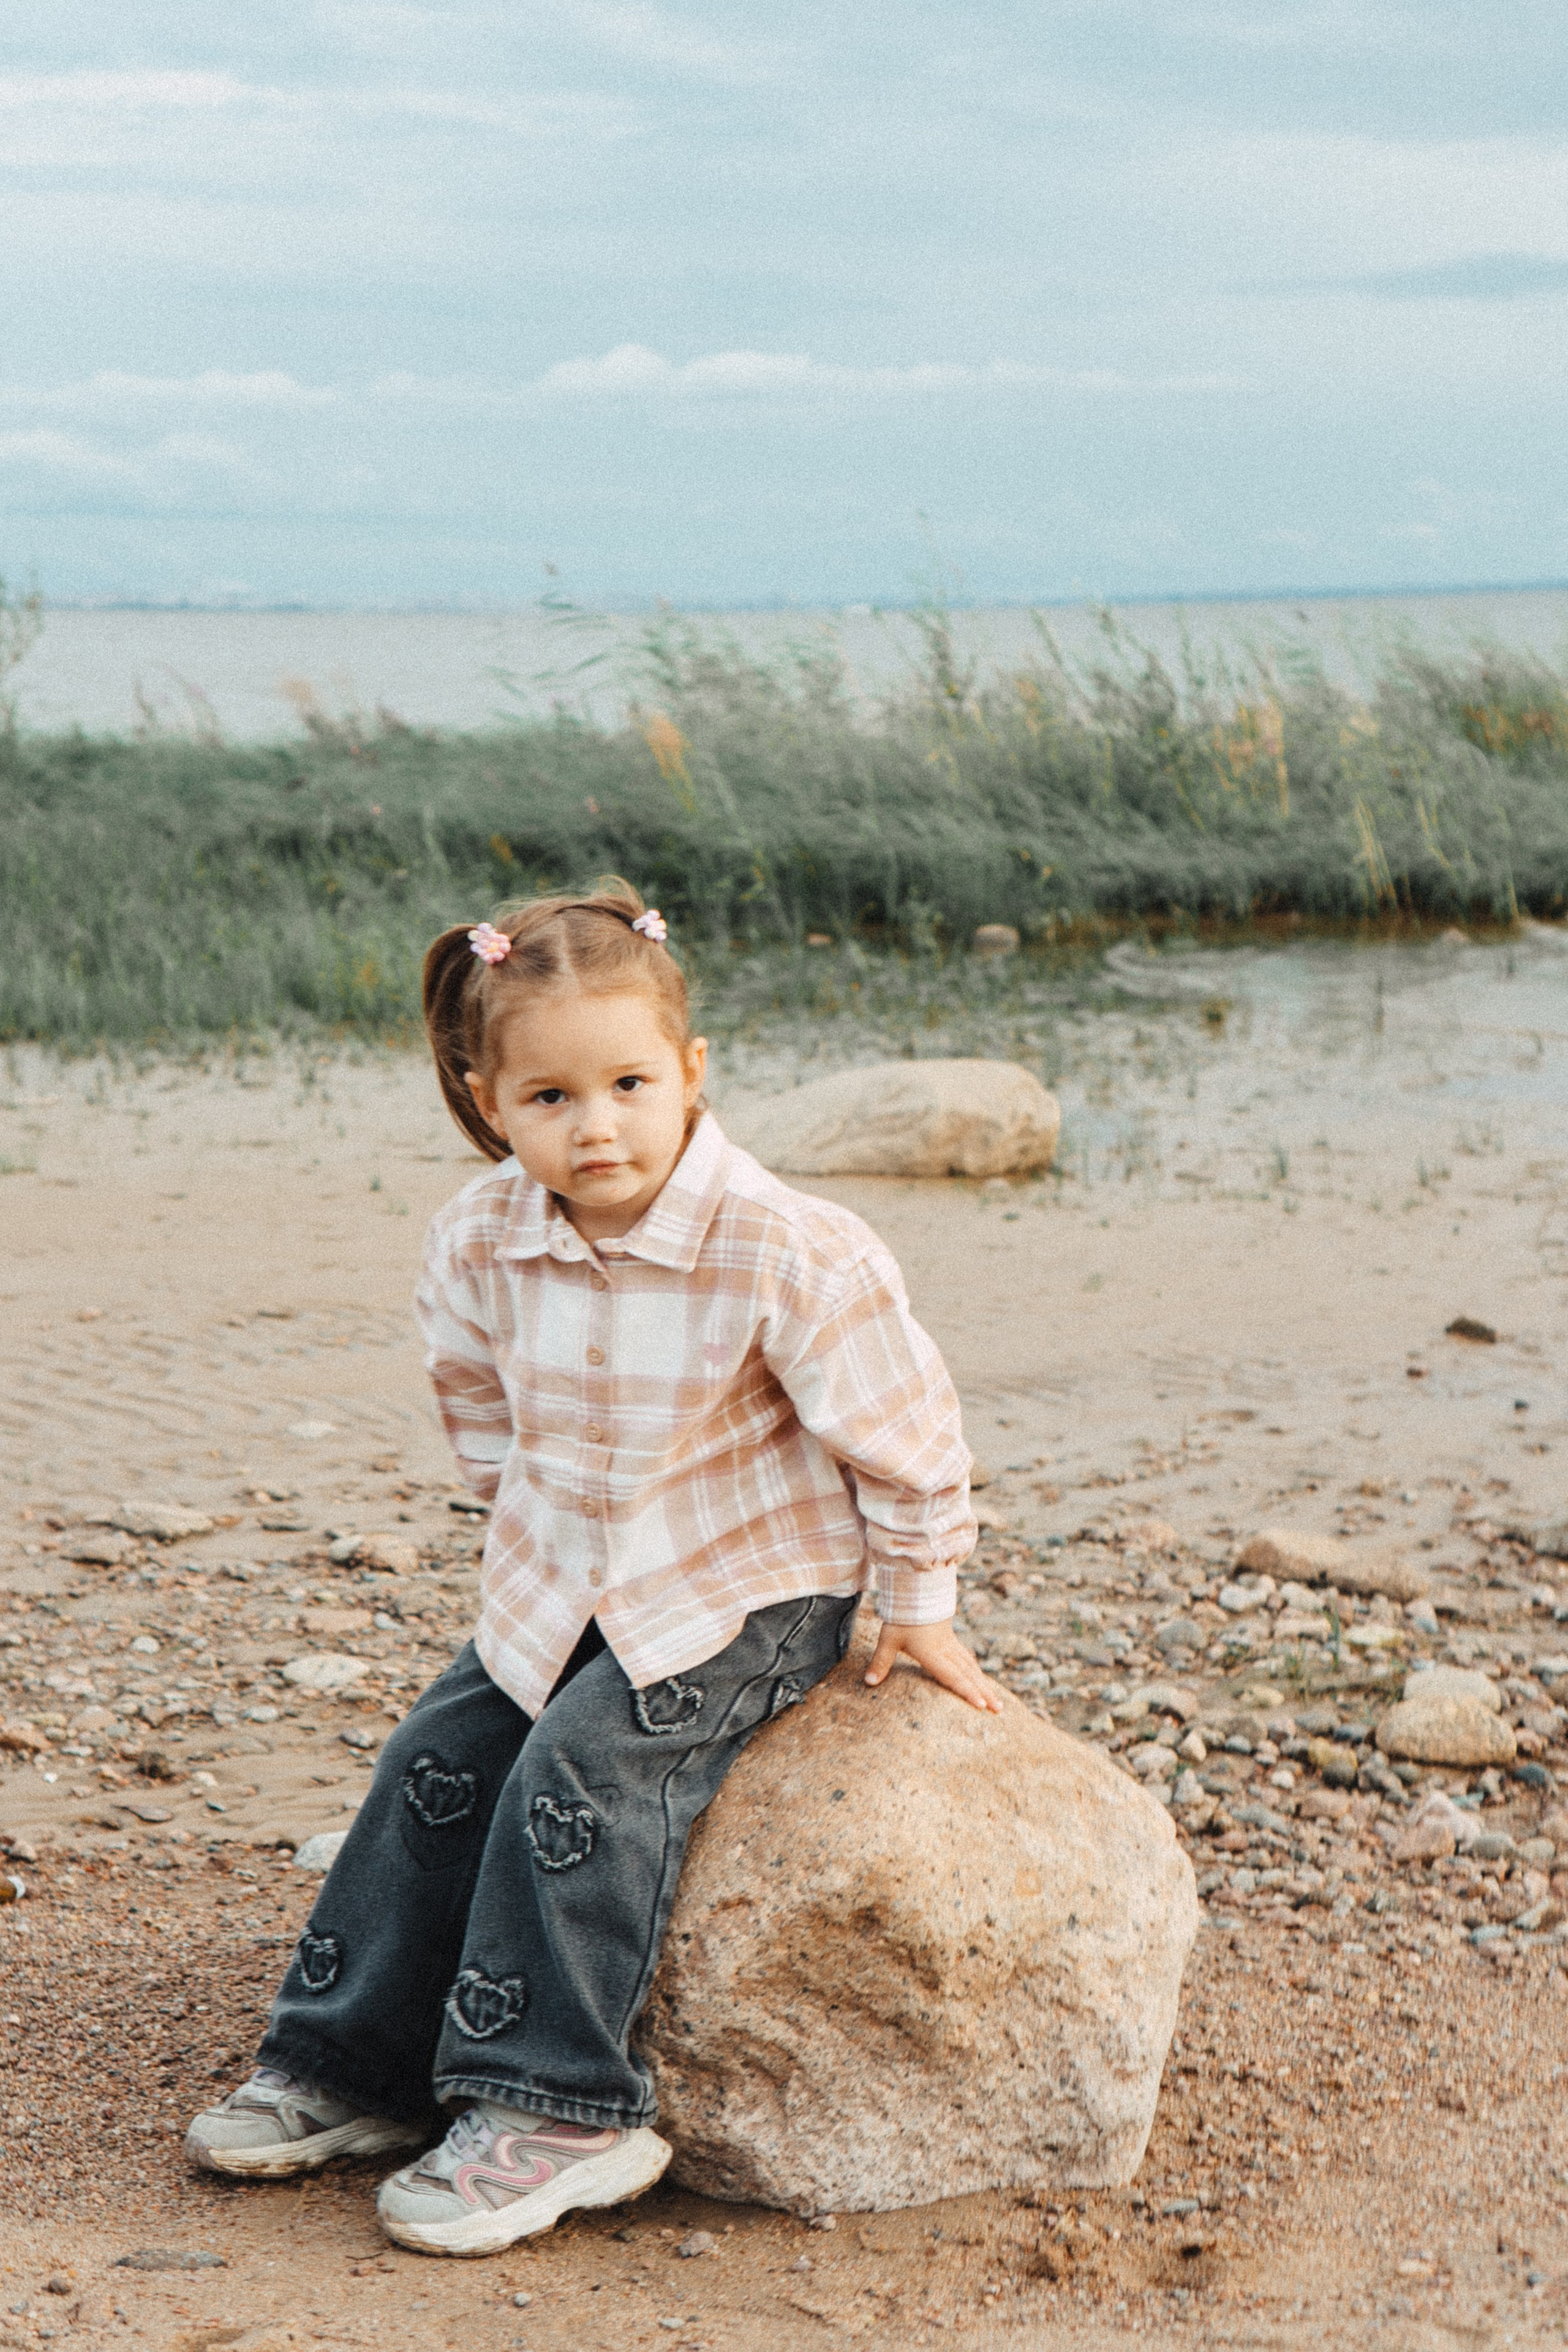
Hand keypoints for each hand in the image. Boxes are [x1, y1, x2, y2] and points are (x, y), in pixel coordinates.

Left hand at [863, 1618, 1003, 1712]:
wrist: (916, 1589)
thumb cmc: (902, 1616)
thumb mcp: (888, 1639)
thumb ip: (880, 1662)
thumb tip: (868, 1683)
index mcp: (932, 1652)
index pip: (952, 1675)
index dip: (966, 1691)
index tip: (981, 1705)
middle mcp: (946, 1650)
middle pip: (969, 1675)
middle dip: (984, 1693)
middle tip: (999, 1710)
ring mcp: (951, 1644)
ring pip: (972, 1667)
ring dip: (984, 1684)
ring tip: (996, 1701)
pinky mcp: (951, 1639)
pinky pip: (967, 1659)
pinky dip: (976, 1672)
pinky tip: (979, 1678)